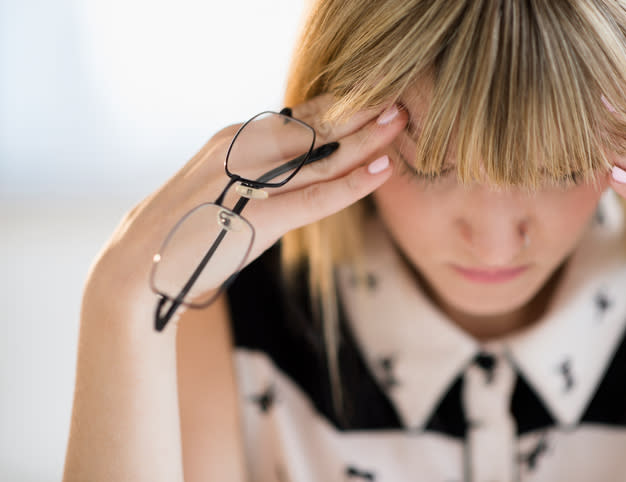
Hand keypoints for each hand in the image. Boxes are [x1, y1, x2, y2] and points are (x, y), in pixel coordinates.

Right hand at [88, 94, 407, 312]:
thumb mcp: (224, 183)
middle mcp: (242, 151)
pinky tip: (380, 172)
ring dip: (365, 140)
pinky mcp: (255, 219)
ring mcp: (247, 183)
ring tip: (400, 125)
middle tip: (398, 103)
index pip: (299, 116)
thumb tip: (302, 159)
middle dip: (360, 114)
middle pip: (314, 128)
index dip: (340, 107)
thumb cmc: (190, 224)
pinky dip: (351, 184)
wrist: (142, 264)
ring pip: (320, 157)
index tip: (374, 98)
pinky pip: (314, 198)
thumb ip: (260, 169)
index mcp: (236, 139)